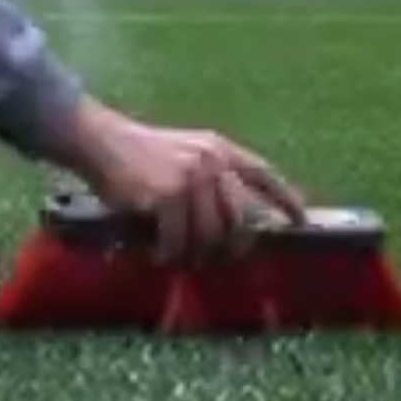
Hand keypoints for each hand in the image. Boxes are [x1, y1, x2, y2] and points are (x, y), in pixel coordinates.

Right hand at [56, 97, 308, 263]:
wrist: (100, 140)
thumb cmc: (139, 155)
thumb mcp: (186, 154)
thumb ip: (213, 180)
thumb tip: (240, 228)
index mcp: (219, 148)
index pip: (263, 174)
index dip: (285, 198)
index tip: (300, 221)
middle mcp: (211, 161)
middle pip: (239, 221)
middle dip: (227, 248)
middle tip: (211, 260)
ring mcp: (191, 177)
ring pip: (210, 237)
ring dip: (193, 254)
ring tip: (177, 256)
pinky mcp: (167, 195)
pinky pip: (178, 242)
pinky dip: (168, 254)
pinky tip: (157, 253)